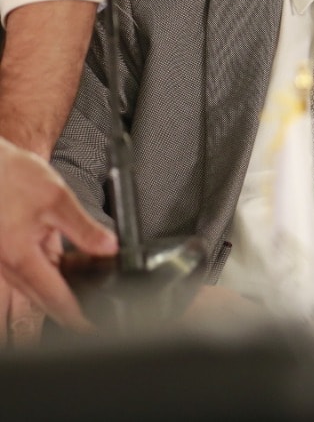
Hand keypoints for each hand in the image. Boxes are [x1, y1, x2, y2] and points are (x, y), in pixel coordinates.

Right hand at [0, 139, 116, 335]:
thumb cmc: (10, 177)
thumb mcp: (57, 198)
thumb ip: (84, 228)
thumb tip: (110, 247)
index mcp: (20, 257)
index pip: (54, 299)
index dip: (75, 318)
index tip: (91, 329)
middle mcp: (7, 266)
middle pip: (40, 301)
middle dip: (67, 311)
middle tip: (92, 318)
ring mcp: (3, 262)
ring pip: (31, 290)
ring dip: (54, 295)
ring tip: (83, 295)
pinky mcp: (6, 252)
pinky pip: (26, 273)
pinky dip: (45, 276)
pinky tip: (64, 268)